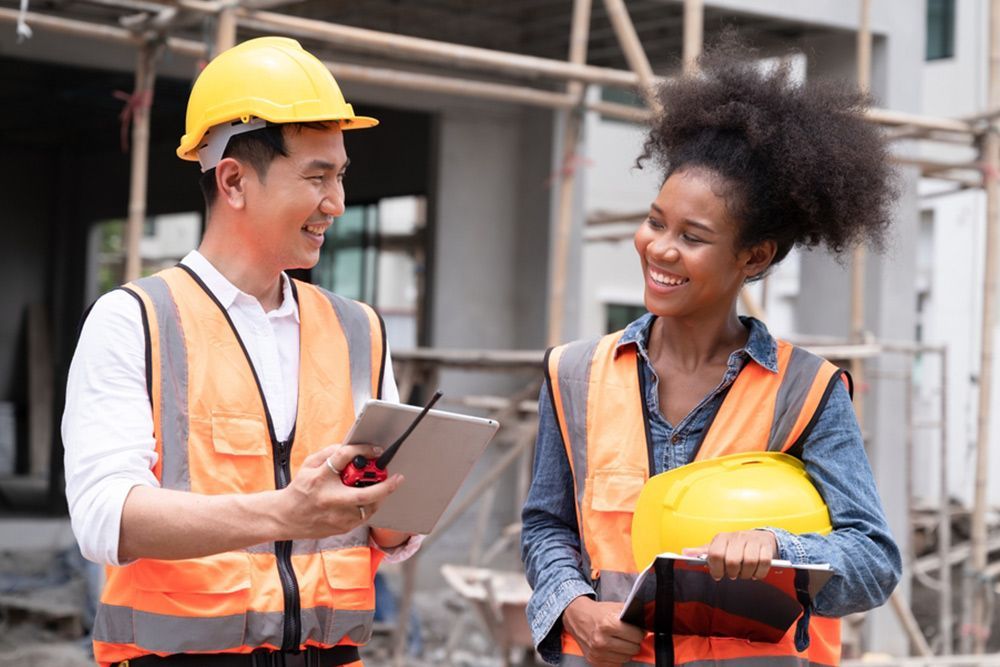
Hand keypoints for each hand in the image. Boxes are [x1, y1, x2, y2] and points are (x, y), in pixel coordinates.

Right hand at [276, 443, 402, 538]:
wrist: (285, 517)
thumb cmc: (299, 489)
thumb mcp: (308, 465)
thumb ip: (329, 453)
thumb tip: (351, 448)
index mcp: (319, 479)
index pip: (343, 458)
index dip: (361, 451)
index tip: (375, 449)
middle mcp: (329, 499)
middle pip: (363, 495)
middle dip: (384, 486)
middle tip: (397, 477)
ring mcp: (336, 517)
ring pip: (368, 508)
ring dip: (379, 496)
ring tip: (381, 486)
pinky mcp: (341, 528)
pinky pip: (363, 517)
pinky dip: (370, 506)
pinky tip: (370, 498)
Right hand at [562, 596, 644, 666]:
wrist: (577, 617)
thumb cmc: (597, 613)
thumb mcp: (615, 607)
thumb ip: (631, 615)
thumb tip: (645, 624)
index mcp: (608, 624)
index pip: (636, 636)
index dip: (639, 632)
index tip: (638, 631)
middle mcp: (601, 640)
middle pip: (633, 649)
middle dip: (634, 642)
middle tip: (629, 636)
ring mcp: (597, 652)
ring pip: (626, 658)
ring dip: (626, 650)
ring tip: (621, 641)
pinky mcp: (594, 660)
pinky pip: (616, 663)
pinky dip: (617, 656)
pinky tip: (613, 647)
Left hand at [683, 529, 777, 580]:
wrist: (759, 538)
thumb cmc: (734, 545)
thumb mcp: (717, 547)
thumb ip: (702, 552)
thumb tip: (684, 553)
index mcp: (721, 538)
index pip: (715, 554)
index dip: (716, 569)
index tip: (719, 575)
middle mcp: (737, 537)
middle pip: (732, 560)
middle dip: (732, 572)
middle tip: (733, 574)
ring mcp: (752, 541)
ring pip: (749, 562)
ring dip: (746, 574)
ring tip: (744, 574)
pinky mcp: (766, 547)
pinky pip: (764, 562)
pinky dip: (760, 572)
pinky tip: (756, 573)